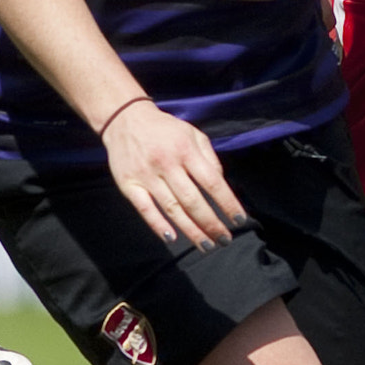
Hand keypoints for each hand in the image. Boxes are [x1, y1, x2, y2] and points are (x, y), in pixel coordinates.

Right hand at [102, 101, 246, 248]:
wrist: (125, 119)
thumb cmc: (165, 130)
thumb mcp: (193, 134)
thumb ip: (209, 158)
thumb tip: (221, 183)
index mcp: (186, 150)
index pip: (212, 182)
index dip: (227, 203)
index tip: (239, 220)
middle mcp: (167, 164)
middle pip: (193, 200)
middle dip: (211, 223)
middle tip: (225, 240)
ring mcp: (146, 176)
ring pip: (172, 208)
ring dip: (190, 230)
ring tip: (206, 245)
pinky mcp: (128, 184)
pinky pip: (144, 208)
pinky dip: (157, 224)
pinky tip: (171, 238)